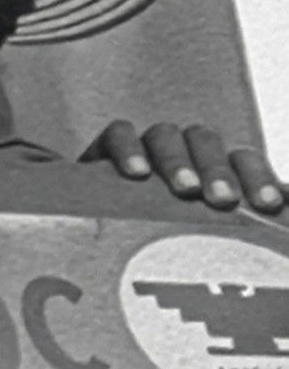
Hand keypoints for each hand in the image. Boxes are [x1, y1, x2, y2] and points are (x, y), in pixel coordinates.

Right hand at [80, 120, 283, 212]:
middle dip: (218, 171)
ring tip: (185, 189)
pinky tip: (137, 173)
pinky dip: (129, 148)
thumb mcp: (205, 232)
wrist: (97, 226)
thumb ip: (244, 225)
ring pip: (166, 136)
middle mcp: (182, 150)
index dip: (258, 178)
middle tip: (224, 201)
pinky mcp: (105, 148)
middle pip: (206, 143)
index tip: (270, 206)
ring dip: (178, 161)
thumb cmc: (161, 234)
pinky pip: (119, 134)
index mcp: (212, 166)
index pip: (243, 160)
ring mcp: (145, 146)